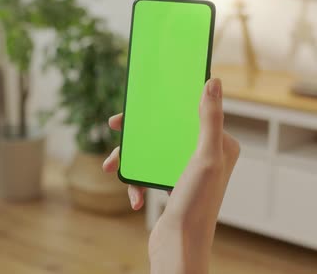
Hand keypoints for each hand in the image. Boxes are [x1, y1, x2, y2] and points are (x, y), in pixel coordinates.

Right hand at [102, 78, 239, 273]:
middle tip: (114, 127)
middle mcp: (204, 155)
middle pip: (164, 131)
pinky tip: (136, 197)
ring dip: (129, 160)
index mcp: (219, 144)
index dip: (162, 105)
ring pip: (151, 152)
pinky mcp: (171, 186)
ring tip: (111, 167)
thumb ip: (210, 119)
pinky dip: (137, 183)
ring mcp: (186, 171)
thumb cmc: (197, 204)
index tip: (138, 104)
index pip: (187, 113)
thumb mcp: (206, 157)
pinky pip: (148, 174)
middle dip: (137, 134)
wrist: (180, 245)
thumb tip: (214, 82)